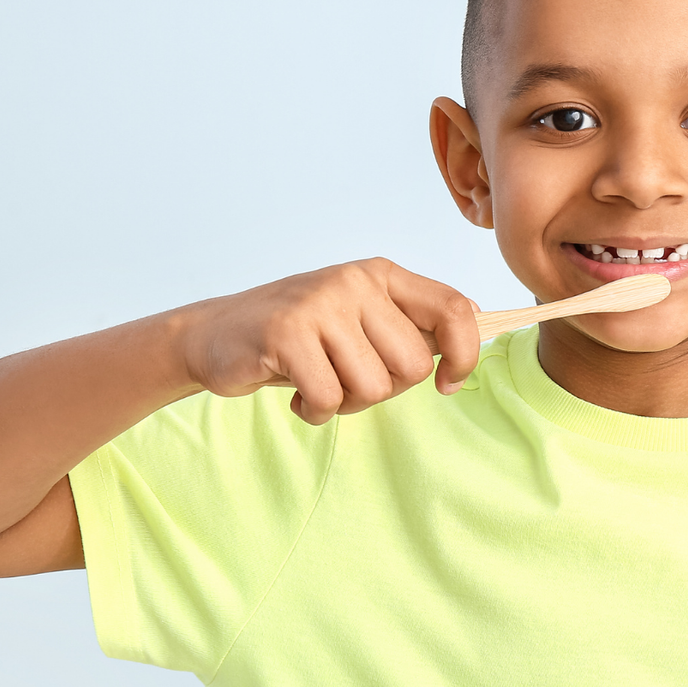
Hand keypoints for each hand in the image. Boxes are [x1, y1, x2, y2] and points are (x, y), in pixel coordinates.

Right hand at [179, 257, 480, 424]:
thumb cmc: (298, 336)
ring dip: (345, 403)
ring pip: (373, 386)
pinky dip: (314, 410)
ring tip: (317, 382)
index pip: (453, 310)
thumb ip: (408, 322)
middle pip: (413, 364)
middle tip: (347, 380)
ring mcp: (320, 305)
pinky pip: (329, 398)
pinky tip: (295, 392)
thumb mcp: (358, 318)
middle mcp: (355, 282)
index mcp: (380, 276)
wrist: (214, 335)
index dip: (464, 354)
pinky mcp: (287, 334)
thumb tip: (473, 321)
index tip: (450, 384)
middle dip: (385, 390)